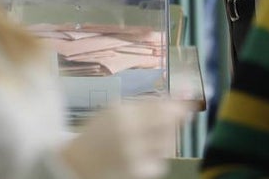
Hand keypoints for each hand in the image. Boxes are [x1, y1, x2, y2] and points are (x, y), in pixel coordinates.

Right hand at [61, 100, 189, 178]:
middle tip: (168, 120)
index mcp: (123, 114)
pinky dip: (157, 155)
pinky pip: (161, 161)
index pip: (161, 108)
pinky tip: (143, 152)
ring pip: (168, 143)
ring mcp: (134, 155)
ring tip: (147, 138)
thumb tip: (180, 98)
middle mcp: (129, 134)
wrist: (79, 162)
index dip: (180, 104)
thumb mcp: (117, 110)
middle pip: (168, 125)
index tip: (189, 101)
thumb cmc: (101, 131)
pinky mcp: (138, 173)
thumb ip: (147, 104)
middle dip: (173, 121)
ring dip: (165, 138)